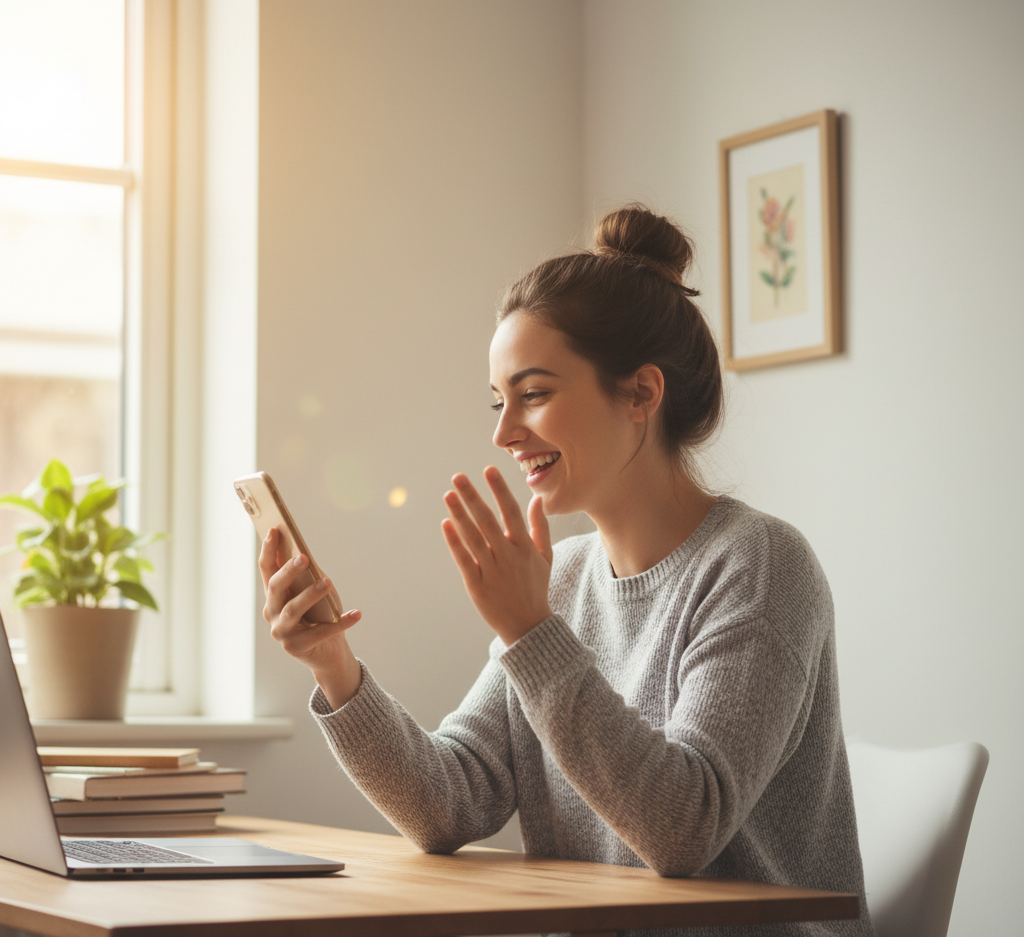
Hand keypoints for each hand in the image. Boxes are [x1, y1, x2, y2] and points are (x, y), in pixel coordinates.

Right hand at [258, 528, 362, 708]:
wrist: (330, 652)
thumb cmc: (321, 614)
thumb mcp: (314, 590)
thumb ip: (307, 574)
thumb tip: (303, 551)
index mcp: (274, 595)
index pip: (267, 569)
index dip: (269, 550)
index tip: (275, 529)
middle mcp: (272, 613)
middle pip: (275, 587)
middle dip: (288, 571)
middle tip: (303, 557)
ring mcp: (282, 632)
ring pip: (293, 609)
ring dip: (311, 594)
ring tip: (328, 582)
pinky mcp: (297, 648)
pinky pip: (321, 632)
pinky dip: (341, 622)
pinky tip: (357, 614)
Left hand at [441, 466, 553, 645]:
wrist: (528, 625)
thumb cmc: (535, 587)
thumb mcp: (545, 557)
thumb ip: (540, 527)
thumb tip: (537, 499)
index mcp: (525, 547)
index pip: (511, 512)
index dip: (500, 490)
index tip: (489, 470)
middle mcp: (508, 556)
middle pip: (488, 521)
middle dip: (473, 497)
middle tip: (458, 477)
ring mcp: (492, 571)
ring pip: (473, 538)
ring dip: (460, 515)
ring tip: (448, 495)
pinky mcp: (477, 585)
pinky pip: (463, 559)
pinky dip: (455, 542)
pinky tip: (446, 524)